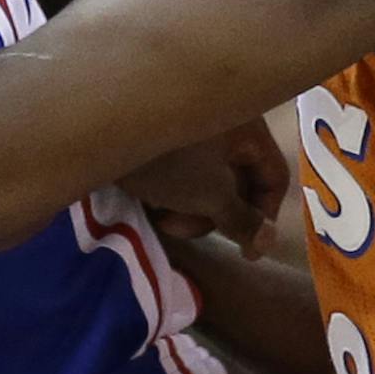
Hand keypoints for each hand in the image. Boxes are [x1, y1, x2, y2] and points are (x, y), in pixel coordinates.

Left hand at [120, 121, 288, 259]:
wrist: (100, 129)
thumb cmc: (167, 160)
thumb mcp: (210, 194)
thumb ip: (243, 220)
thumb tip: (268, 241)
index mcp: (248, 127)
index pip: (274, 176)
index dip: (265, 217)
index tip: (247, 252)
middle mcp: (226, 121)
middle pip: (239, 181)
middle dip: (214, 215)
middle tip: (182, 229)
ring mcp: (194, 128)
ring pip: (209, 180)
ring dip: (190, 208)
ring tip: (161, 214)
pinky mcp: (165, 136)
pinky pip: (185, 171)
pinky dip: (173, 191)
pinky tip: (149, 199)